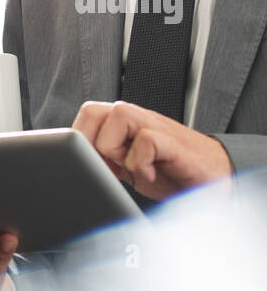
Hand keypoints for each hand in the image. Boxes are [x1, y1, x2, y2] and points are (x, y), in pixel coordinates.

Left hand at [72, 100, 232, 200]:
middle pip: (93, 110)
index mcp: (122, 124)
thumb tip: (76, 167)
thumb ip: (107, 160)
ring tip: (130, 168)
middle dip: (91, 143)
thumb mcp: (129, 167)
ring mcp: (155, 126)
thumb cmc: (170, 172)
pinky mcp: (173, 143)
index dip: (79, 142)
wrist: (213, 180)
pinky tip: (149, 175)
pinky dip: (141, 162)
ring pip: (118, 115)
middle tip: (108, 167)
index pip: (86, 116)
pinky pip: (146, 140)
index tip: (89, 168)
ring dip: (115, 148)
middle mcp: (136, 118)